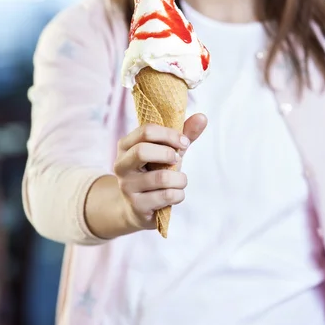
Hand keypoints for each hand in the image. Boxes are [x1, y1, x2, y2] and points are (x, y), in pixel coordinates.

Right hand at [114, 113, 206, 229]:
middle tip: (178, 159)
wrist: (138, 207)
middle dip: (168, 154)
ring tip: (179, 181)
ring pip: (161, 177)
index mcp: (125, 145)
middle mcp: (120, 165)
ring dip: (180, 179)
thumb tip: (203, 117)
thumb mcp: (167, 152)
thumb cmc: (155, 172)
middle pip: (142, 151)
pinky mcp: (137, 205)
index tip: (184, 142)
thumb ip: (183, 134)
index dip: (169, 134)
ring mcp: (127, 186)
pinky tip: (175, 194)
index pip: (146, 131)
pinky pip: (167, 196)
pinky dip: (179, 194)